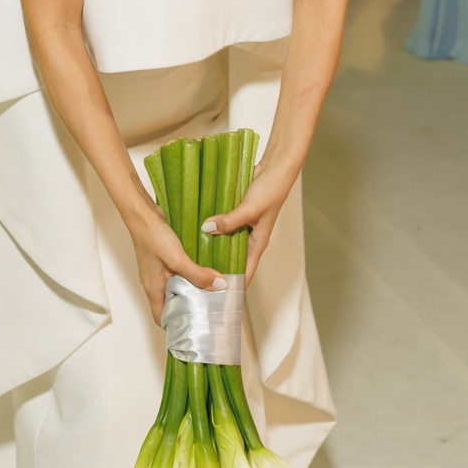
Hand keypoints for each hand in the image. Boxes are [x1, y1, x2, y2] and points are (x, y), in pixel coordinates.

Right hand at [128, 199, 225, 326]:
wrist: (142, 213)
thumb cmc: (152, 237)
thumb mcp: (177, 259)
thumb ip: (197, 274)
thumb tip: (219, 286)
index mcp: (153, 289)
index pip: (162, 318)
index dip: (176, 326)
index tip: (195, 328)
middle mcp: (154, 283)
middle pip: (172, 304)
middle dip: (189, 309)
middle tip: (210, 310)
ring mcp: (158, 271)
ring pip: (177, 287)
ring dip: (192, 290)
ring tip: (212, 292)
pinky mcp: (163, 259)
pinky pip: (178, 273)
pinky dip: (190, 275)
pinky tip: (204, 270)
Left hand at [200, 162, 293, 285]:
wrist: (276, 168)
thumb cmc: (271, 191)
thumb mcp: (250, 209)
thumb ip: (230, 220)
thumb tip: (207, 229)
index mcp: (258, 243)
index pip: (245, 272)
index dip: (233, 286)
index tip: (218, 299)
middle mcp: (250, 238)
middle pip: (232, 260)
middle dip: (218, 270)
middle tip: (197, 280)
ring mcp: (243, 225)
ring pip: (226, 243)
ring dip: (213, 248)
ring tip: (191, 258)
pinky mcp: (237, 213)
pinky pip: (223, 225)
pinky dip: (212, 229)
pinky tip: (196, 231)